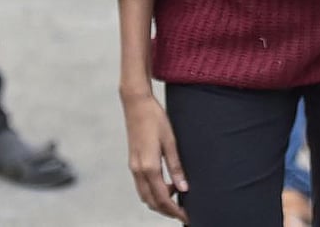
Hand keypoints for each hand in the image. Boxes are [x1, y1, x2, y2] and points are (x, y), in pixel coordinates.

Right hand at [121, 91, 188, 222]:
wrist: (136, 103)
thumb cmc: (155, 118)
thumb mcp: (170, 140)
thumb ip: (176, 166)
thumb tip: (184, 188)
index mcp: (149, 166)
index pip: (162, 198)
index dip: (174, 211)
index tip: (186, 217)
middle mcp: (138, 170)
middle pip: (151, 202)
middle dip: (166, 210)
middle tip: (183, 212)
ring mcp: (133, 167)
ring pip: (145, 195)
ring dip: (159, 202)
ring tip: (176, 198)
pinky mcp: (133, 162)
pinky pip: (141, 186)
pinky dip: (152, 192)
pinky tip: (165, 185)